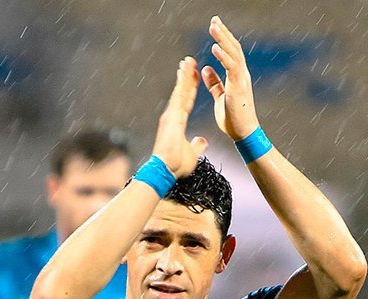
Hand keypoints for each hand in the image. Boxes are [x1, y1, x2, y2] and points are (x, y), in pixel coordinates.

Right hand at [152, 56, 207, 178]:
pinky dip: (183, 82)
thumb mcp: (192, 153)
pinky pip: (179, 95)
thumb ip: (197, 145)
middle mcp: (173, 116)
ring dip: (184, 75)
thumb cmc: (175, 165)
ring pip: (180, 90)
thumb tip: (202, 141)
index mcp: (177, 122)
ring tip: (188, 60)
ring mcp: (171, 115)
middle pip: (182, 92)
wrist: (165, 170)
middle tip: (190, 62)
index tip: (195, 77)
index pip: (187, 101)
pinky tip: (186, 70)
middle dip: (187, 77)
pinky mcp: (171, 116)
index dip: (191, 89)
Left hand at [202, 16, 259, 140]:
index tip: (215, 27)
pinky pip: (231, 67)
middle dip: (223, 33)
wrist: (244, 134)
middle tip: (214, 19)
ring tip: (213, 26)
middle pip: (234, 48)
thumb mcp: (221, 97)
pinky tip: (215, 46)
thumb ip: (214, 83)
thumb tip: (205, 69)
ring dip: (223, 39)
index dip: (223, 39)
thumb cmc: (233, 119)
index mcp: (237, 77)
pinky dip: (223, 56)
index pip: (231, 53)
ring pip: (233, 54)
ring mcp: (242, 80)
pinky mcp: (238, 87)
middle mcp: (241, 75)